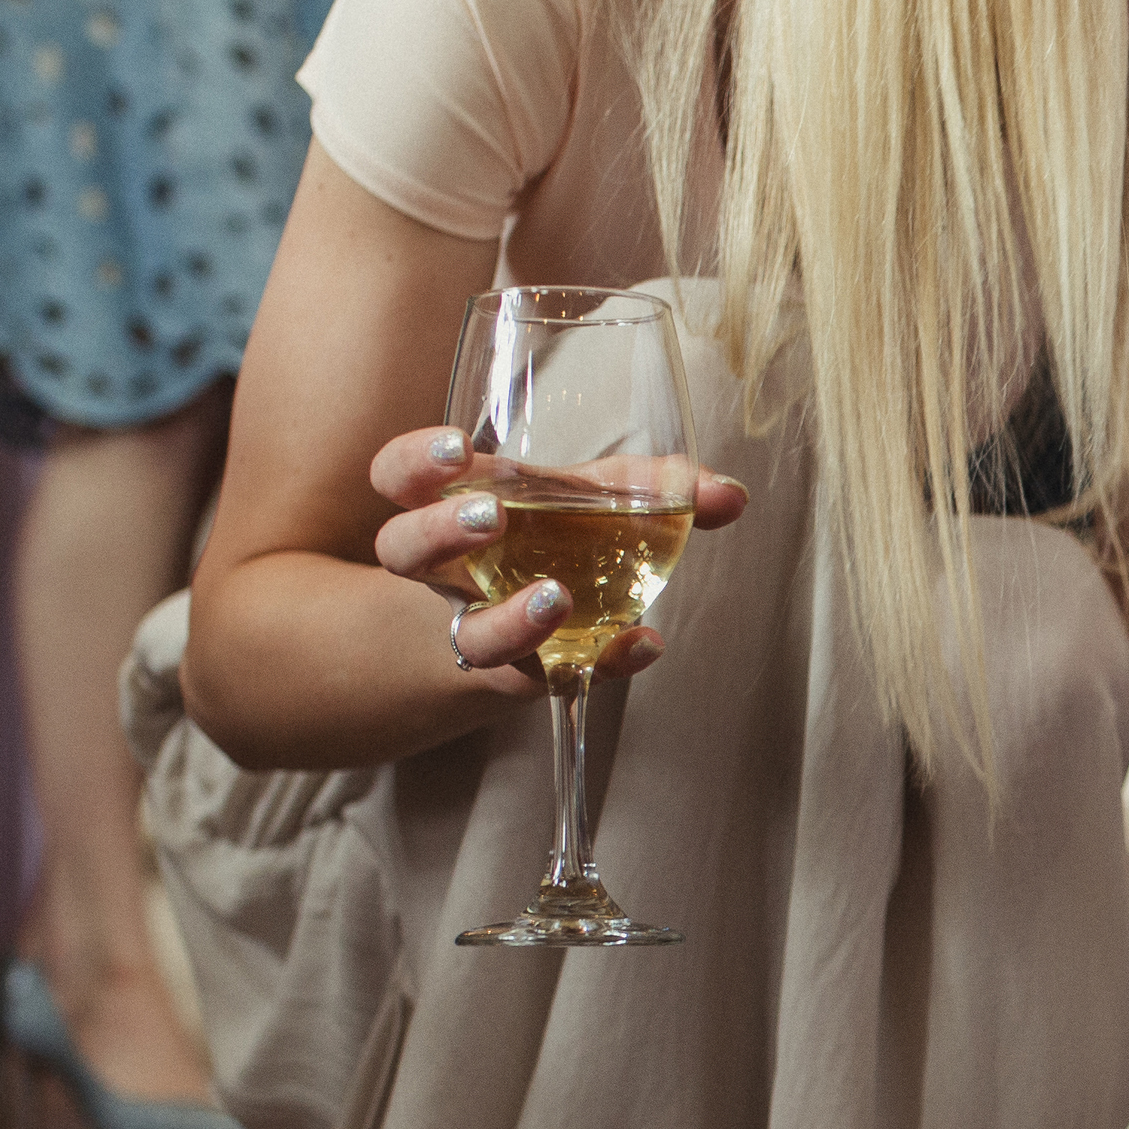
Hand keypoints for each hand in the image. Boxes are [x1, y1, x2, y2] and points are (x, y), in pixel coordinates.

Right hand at [364, 426, 747, 691]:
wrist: (507, 638)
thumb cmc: (544, 543)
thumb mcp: (584, 500)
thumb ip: (654, 488)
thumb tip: (729, 492)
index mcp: (450, 507)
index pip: (398, 477)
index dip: (412, 463)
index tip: (457, 449)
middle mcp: (451, 575)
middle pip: (404, 551)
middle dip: (439, 532)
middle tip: (490, 516)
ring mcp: (481, 632)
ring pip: (468, 638)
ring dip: (512, 619)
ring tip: (558, 597)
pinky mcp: (526, 679)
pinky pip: (555, 678)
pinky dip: (608, 657)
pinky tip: (646, 642)